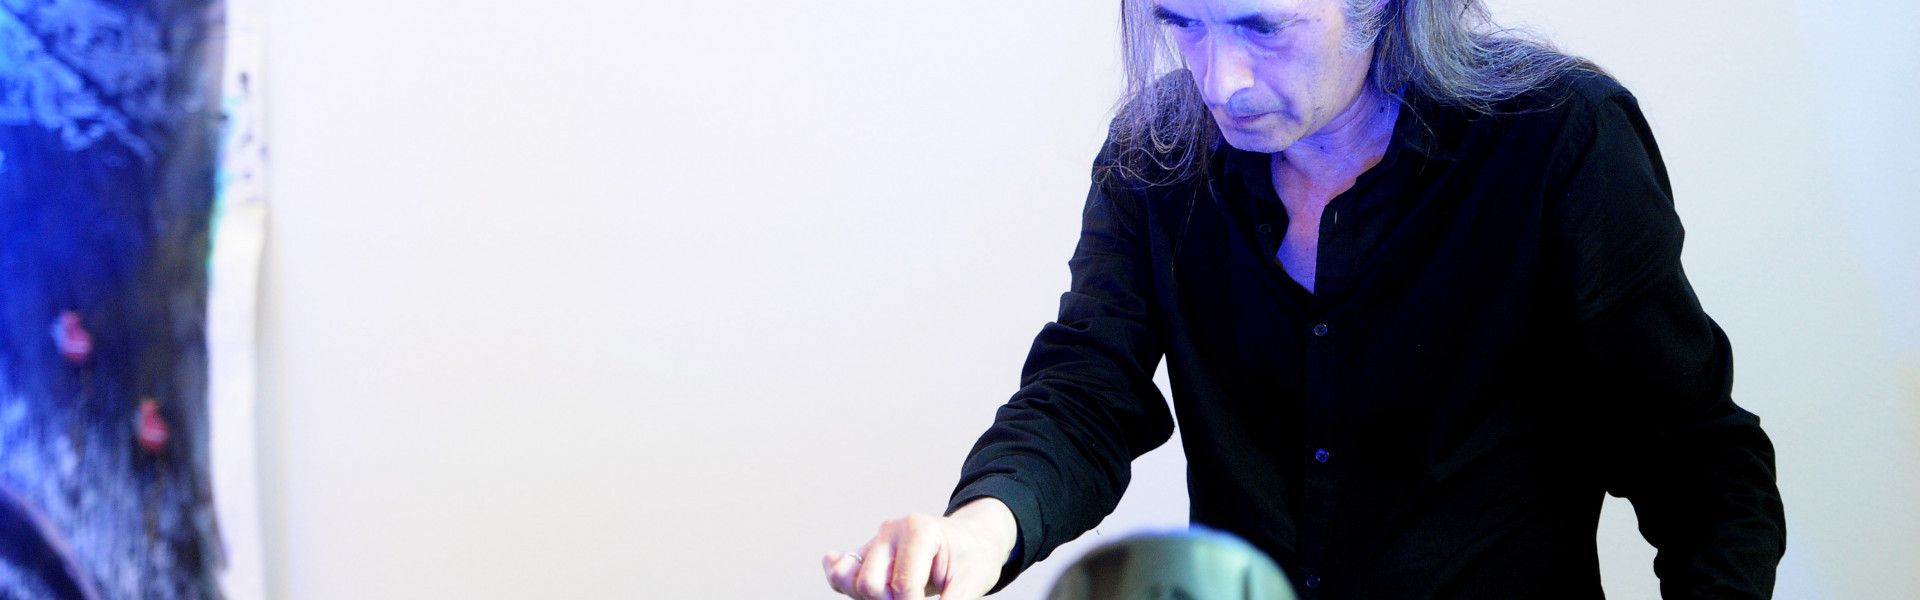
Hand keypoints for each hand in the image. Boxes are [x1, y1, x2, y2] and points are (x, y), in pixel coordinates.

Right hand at [822, 497, 1017, 599]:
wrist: (974, 540)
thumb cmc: (973, 558)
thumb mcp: (971, 582)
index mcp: (918, 530)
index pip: (903, 585)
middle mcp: (891, 530)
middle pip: (869, 584)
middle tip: (918, 599)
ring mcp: (876, 540)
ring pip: (852, 582)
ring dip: (871, 599)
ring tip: (898, 597)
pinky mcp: (867, 553)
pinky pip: (842, 573)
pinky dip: (844, 586)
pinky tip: (857, 592)